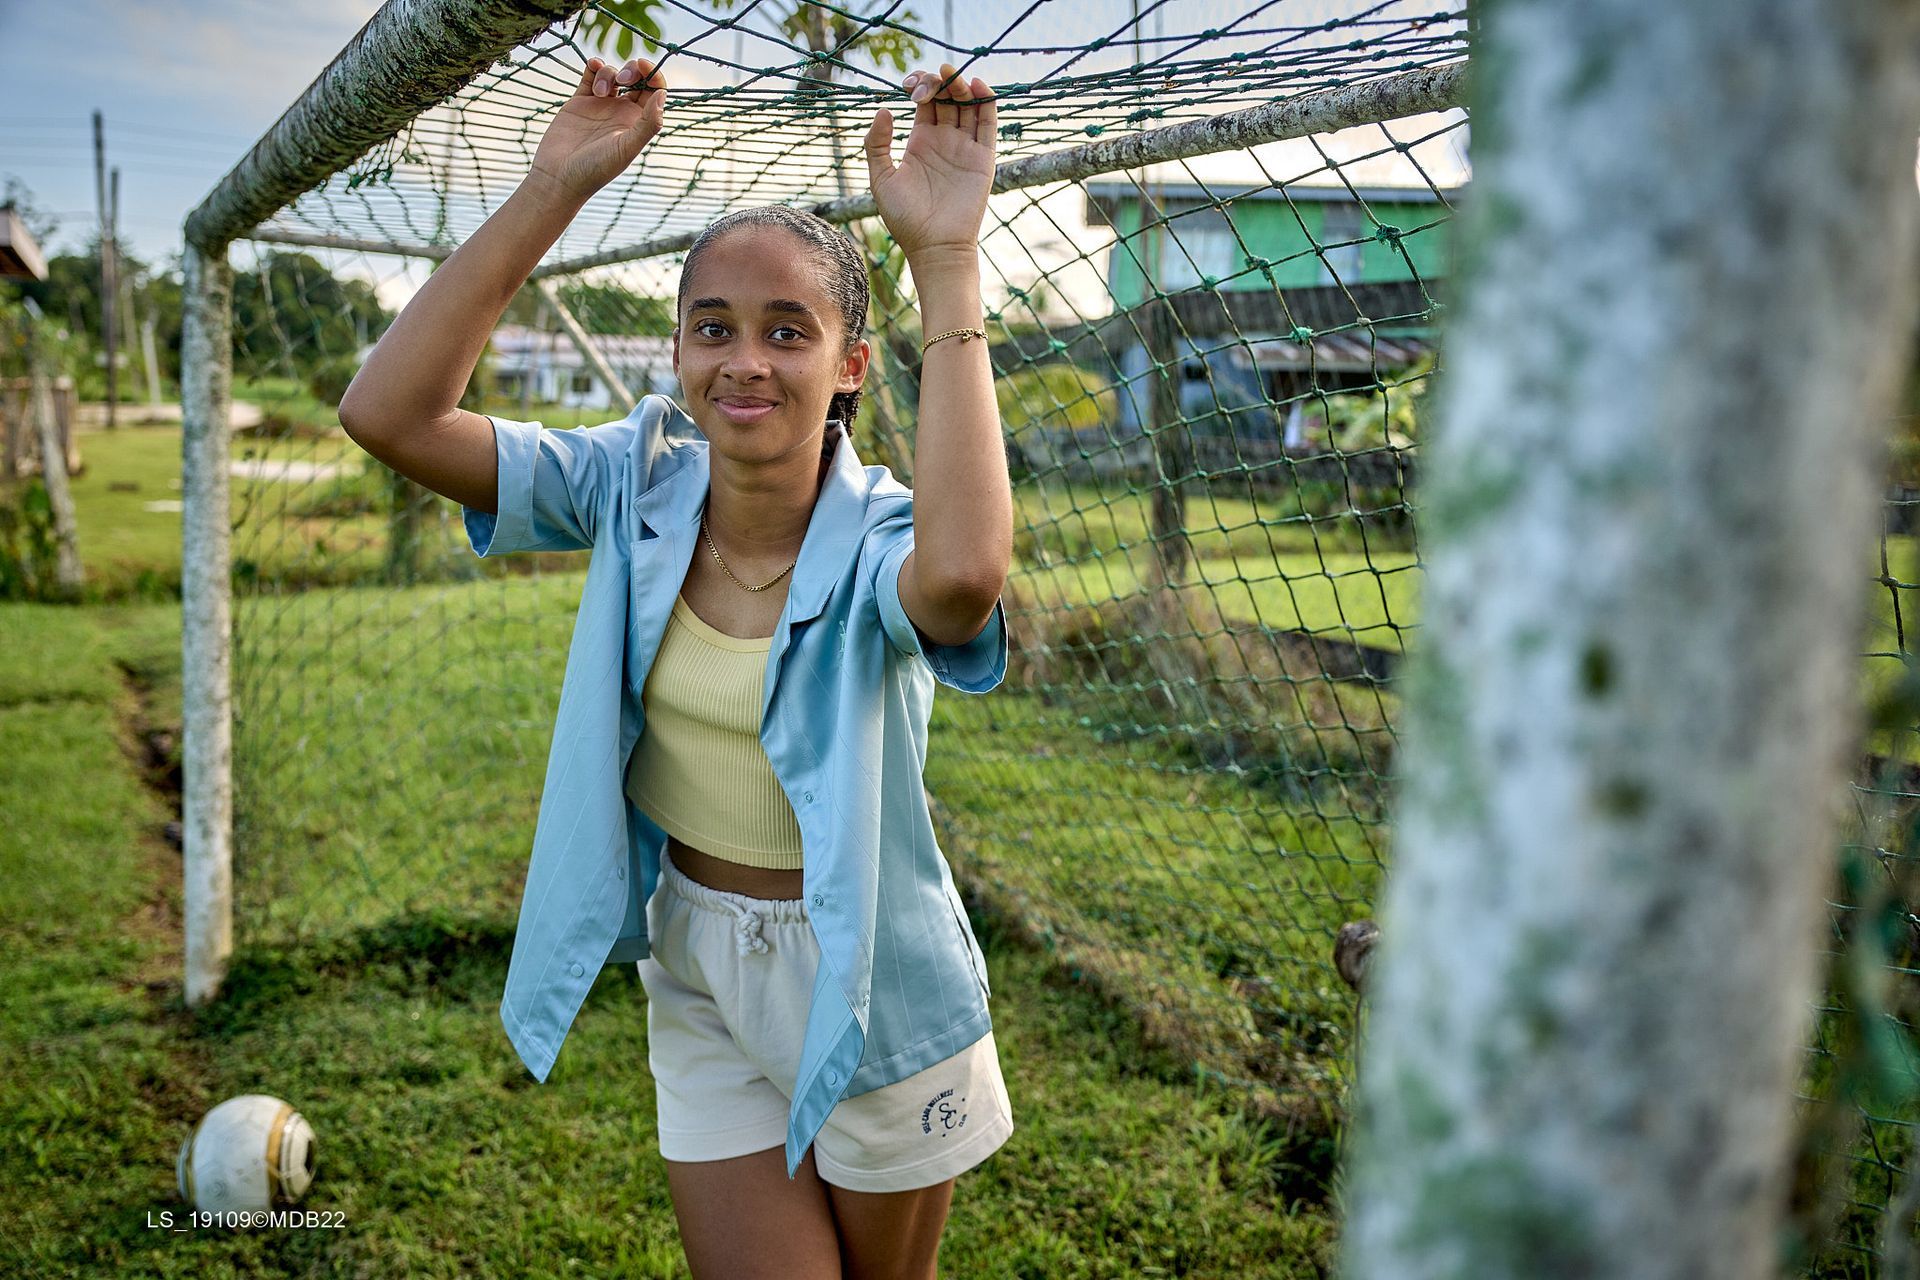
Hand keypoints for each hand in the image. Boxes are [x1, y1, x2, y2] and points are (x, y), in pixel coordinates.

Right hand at [526, 57, 666, 202]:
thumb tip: (662, 94)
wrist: (559, 176)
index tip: (642, 65)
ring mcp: (600, 106)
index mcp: (637, 123)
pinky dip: (593, 67)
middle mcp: (621, 113)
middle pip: (635, 79)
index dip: (652, 75)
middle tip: (623, 79)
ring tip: (599, 92)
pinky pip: (590, 76)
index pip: (653, 92)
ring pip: (612, 75)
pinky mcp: (580, 101)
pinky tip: (593, 66)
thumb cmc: (595, 169)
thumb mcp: (626, 148)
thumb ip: (647, 124)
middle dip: (631, 70)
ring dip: (608, 73)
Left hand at [862, 64, 997, 261]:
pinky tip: (976, 84)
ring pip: (969, 105)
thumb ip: (876, 144)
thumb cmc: (904, 219)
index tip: (909, 85)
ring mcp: (965, 148)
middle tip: (930, 80)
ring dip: (961, 84)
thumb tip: (884, 109)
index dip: (921, 85)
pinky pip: (988, 123)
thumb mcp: (881, 178)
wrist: (934, 246)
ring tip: (951, 75)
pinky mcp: (983, 158)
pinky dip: (986, 100)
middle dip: (940, 81)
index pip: (926, 101)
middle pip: (948, 97)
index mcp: (921, 142)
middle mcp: (945, 141)